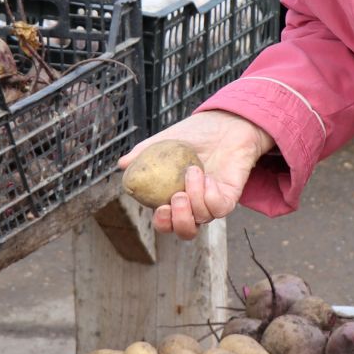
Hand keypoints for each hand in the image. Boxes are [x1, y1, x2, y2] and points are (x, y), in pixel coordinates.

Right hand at [118, 110, 272, 239]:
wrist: (225, 122)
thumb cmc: (197, 133)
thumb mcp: (166, 140)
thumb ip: (143, 152)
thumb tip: (122, 164)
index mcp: (176, 197)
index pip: (167, 222)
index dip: (162, 222)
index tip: (160, 208)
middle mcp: (195, 204)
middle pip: (186, 232)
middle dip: (180, 221)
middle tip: (177, 198)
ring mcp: (214, 201)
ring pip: (203, 219)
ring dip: (195, 197)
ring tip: (193, 170)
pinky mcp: (230, 195)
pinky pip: (221, 208)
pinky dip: (211, 196)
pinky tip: (208, 178)